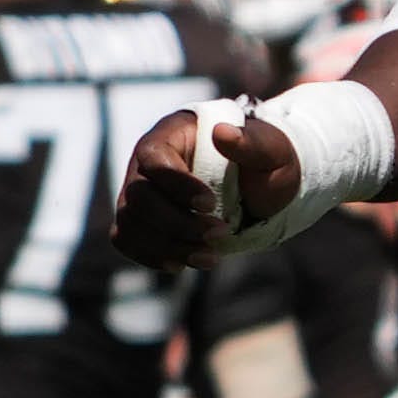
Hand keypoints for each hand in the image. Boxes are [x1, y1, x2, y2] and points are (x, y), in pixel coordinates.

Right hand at [111, 101, 300, 274]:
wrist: (260, 186)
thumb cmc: (264, 161)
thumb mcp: (270, 149)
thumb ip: (250, 143)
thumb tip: (223, 133)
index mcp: (172, 135)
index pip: (154, 158)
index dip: (176, 185)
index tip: (210, 204)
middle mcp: (146, 163)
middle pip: (138, 196)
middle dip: (176, 223)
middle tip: (219, 233)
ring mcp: (141, 193)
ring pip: (130, 222)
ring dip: (167, 246)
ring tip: (208, 257)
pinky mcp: (141, 220)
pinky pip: (127, 240)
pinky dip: (152, 256)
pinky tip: (182, 264)